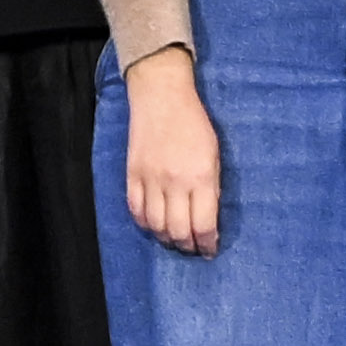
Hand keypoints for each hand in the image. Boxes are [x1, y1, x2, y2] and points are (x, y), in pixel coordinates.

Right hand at [123, 56, 226, 255]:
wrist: (161, 96)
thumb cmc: (194, 123)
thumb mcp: (213, 154)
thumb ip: (211, 187)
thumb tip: (208, 217)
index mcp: (201, 177)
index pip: (204, 225)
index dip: (207, 244)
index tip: (209, 250)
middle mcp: (175, 182)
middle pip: (178, 231)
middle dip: (187, 246)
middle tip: (192, 249)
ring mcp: (151, 179)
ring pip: (155, 225)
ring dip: (165, 239)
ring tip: (173, 240)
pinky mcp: (132, 174)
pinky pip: (135, 210)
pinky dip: (144, 223)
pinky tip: (153, 225)